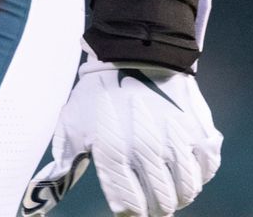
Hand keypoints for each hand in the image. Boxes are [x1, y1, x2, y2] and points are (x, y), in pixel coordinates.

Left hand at [22, 59, 221, 215]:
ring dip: (178, 195)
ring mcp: (177, 142)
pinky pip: (206, 168)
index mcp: (114, 153)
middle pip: (160, 204)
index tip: (130, 209)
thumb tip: (45, 195)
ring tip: (169, 188)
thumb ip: (64, 164)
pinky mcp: (200, 130)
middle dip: (154, 208)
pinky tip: (186, 167)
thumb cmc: (98, 92)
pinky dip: (198, 174)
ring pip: (187, 191)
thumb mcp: (72, 125)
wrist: (135, 51)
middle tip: (151, 201)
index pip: (129, 207)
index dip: (129, 213)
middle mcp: (147, 151)